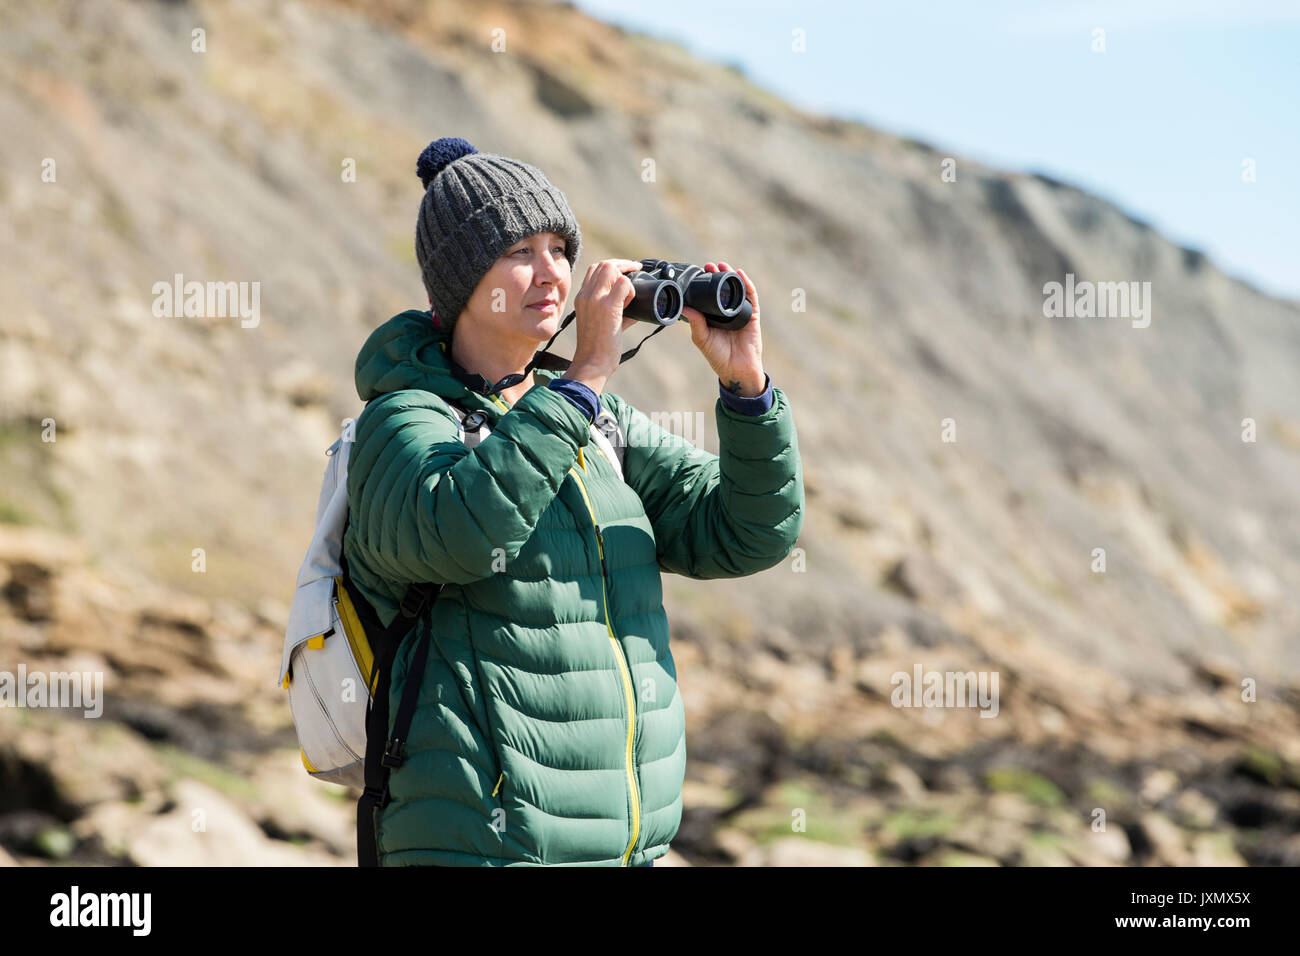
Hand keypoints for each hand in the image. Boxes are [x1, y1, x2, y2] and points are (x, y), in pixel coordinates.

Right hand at [568, 259, 641, 392]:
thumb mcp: (600, 322)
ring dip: (626, 277)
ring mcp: (595, 299)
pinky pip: (623, 284)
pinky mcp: (607, 307)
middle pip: (603, 264)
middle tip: (636, 270)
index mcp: (582, 297)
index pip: (594, 269)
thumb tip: (636, 307)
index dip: (612, 266)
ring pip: (611, 268)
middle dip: (623, 265)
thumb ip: (615, 310)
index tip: (626, 271)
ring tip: (630, 296)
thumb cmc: (598, 348)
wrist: (591, 363)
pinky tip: (631, 304)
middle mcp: (586, 295)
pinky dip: (631, 290)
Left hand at [680, 262, 764, 395]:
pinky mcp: (752, 314)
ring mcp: (740, 312)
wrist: (736, 368)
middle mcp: (726, 311)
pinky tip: (740, 274)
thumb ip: (695, 322)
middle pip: (723, 288)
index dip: (705, 283)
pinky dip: (746, 284)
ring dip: (730, 275)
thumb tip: (684, 307)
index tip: (698, 273)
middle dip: (717, 275)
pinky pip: (751, 296)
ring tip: (722, 265)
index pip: (709, 295)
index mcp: (713, 316)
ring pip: (736, 289)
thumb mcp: (702, 338)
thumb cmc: (718, 356)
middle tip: (708, 266)